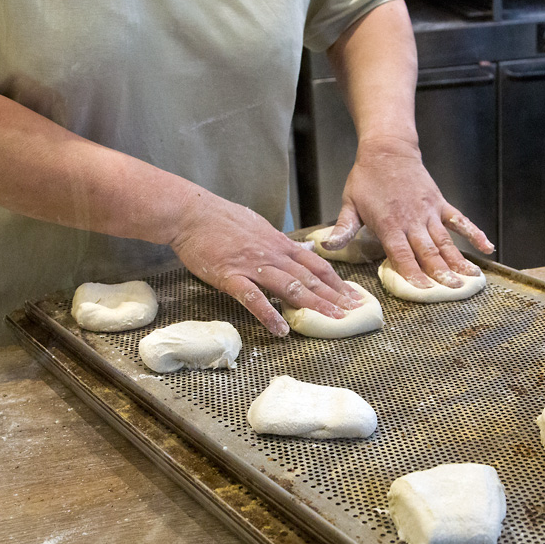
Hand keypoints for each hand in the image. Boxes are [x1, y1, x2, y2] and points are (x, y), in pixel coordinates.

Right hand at [169, 188, 361, 335]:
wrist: (192, 213)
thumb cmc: (223, 220)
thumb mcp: (261, 227)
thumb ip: (284, 243)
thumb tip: (306, 249)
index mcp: (280, 244)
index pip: (316, 265)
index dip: (337, 282)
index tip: (353, 297)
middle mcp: (272, 255)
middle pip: (309, 278)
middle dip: (334, 297)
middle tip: (353, 313)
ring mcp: (252, 266)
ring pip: (289, 287)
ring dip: (313, 304)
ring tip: (331, 320)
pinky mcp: (230, 276)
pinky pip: (253, 298)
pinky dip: (268, 315)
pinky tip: (281, 330)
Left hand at [324, 136, 494, 288]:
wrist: (387, 149)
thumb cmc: (366, 178)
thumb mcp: (348, 203)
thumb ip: (342, 228)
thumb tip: (326, 246)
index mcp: (389, 223)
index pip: (402, 254)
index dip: (413, 273)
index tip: (424, 290)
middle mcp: (412, 220)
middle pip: (428, 251)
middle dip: (440, 273)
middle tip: (453, 291)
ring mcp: (429, 211)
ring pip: (445, 241)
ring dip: (458, 261)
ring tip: (471, 279)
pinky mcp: (440, 203)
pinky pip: (460, 220)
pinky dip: (474, 233)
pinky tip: (487, 248)